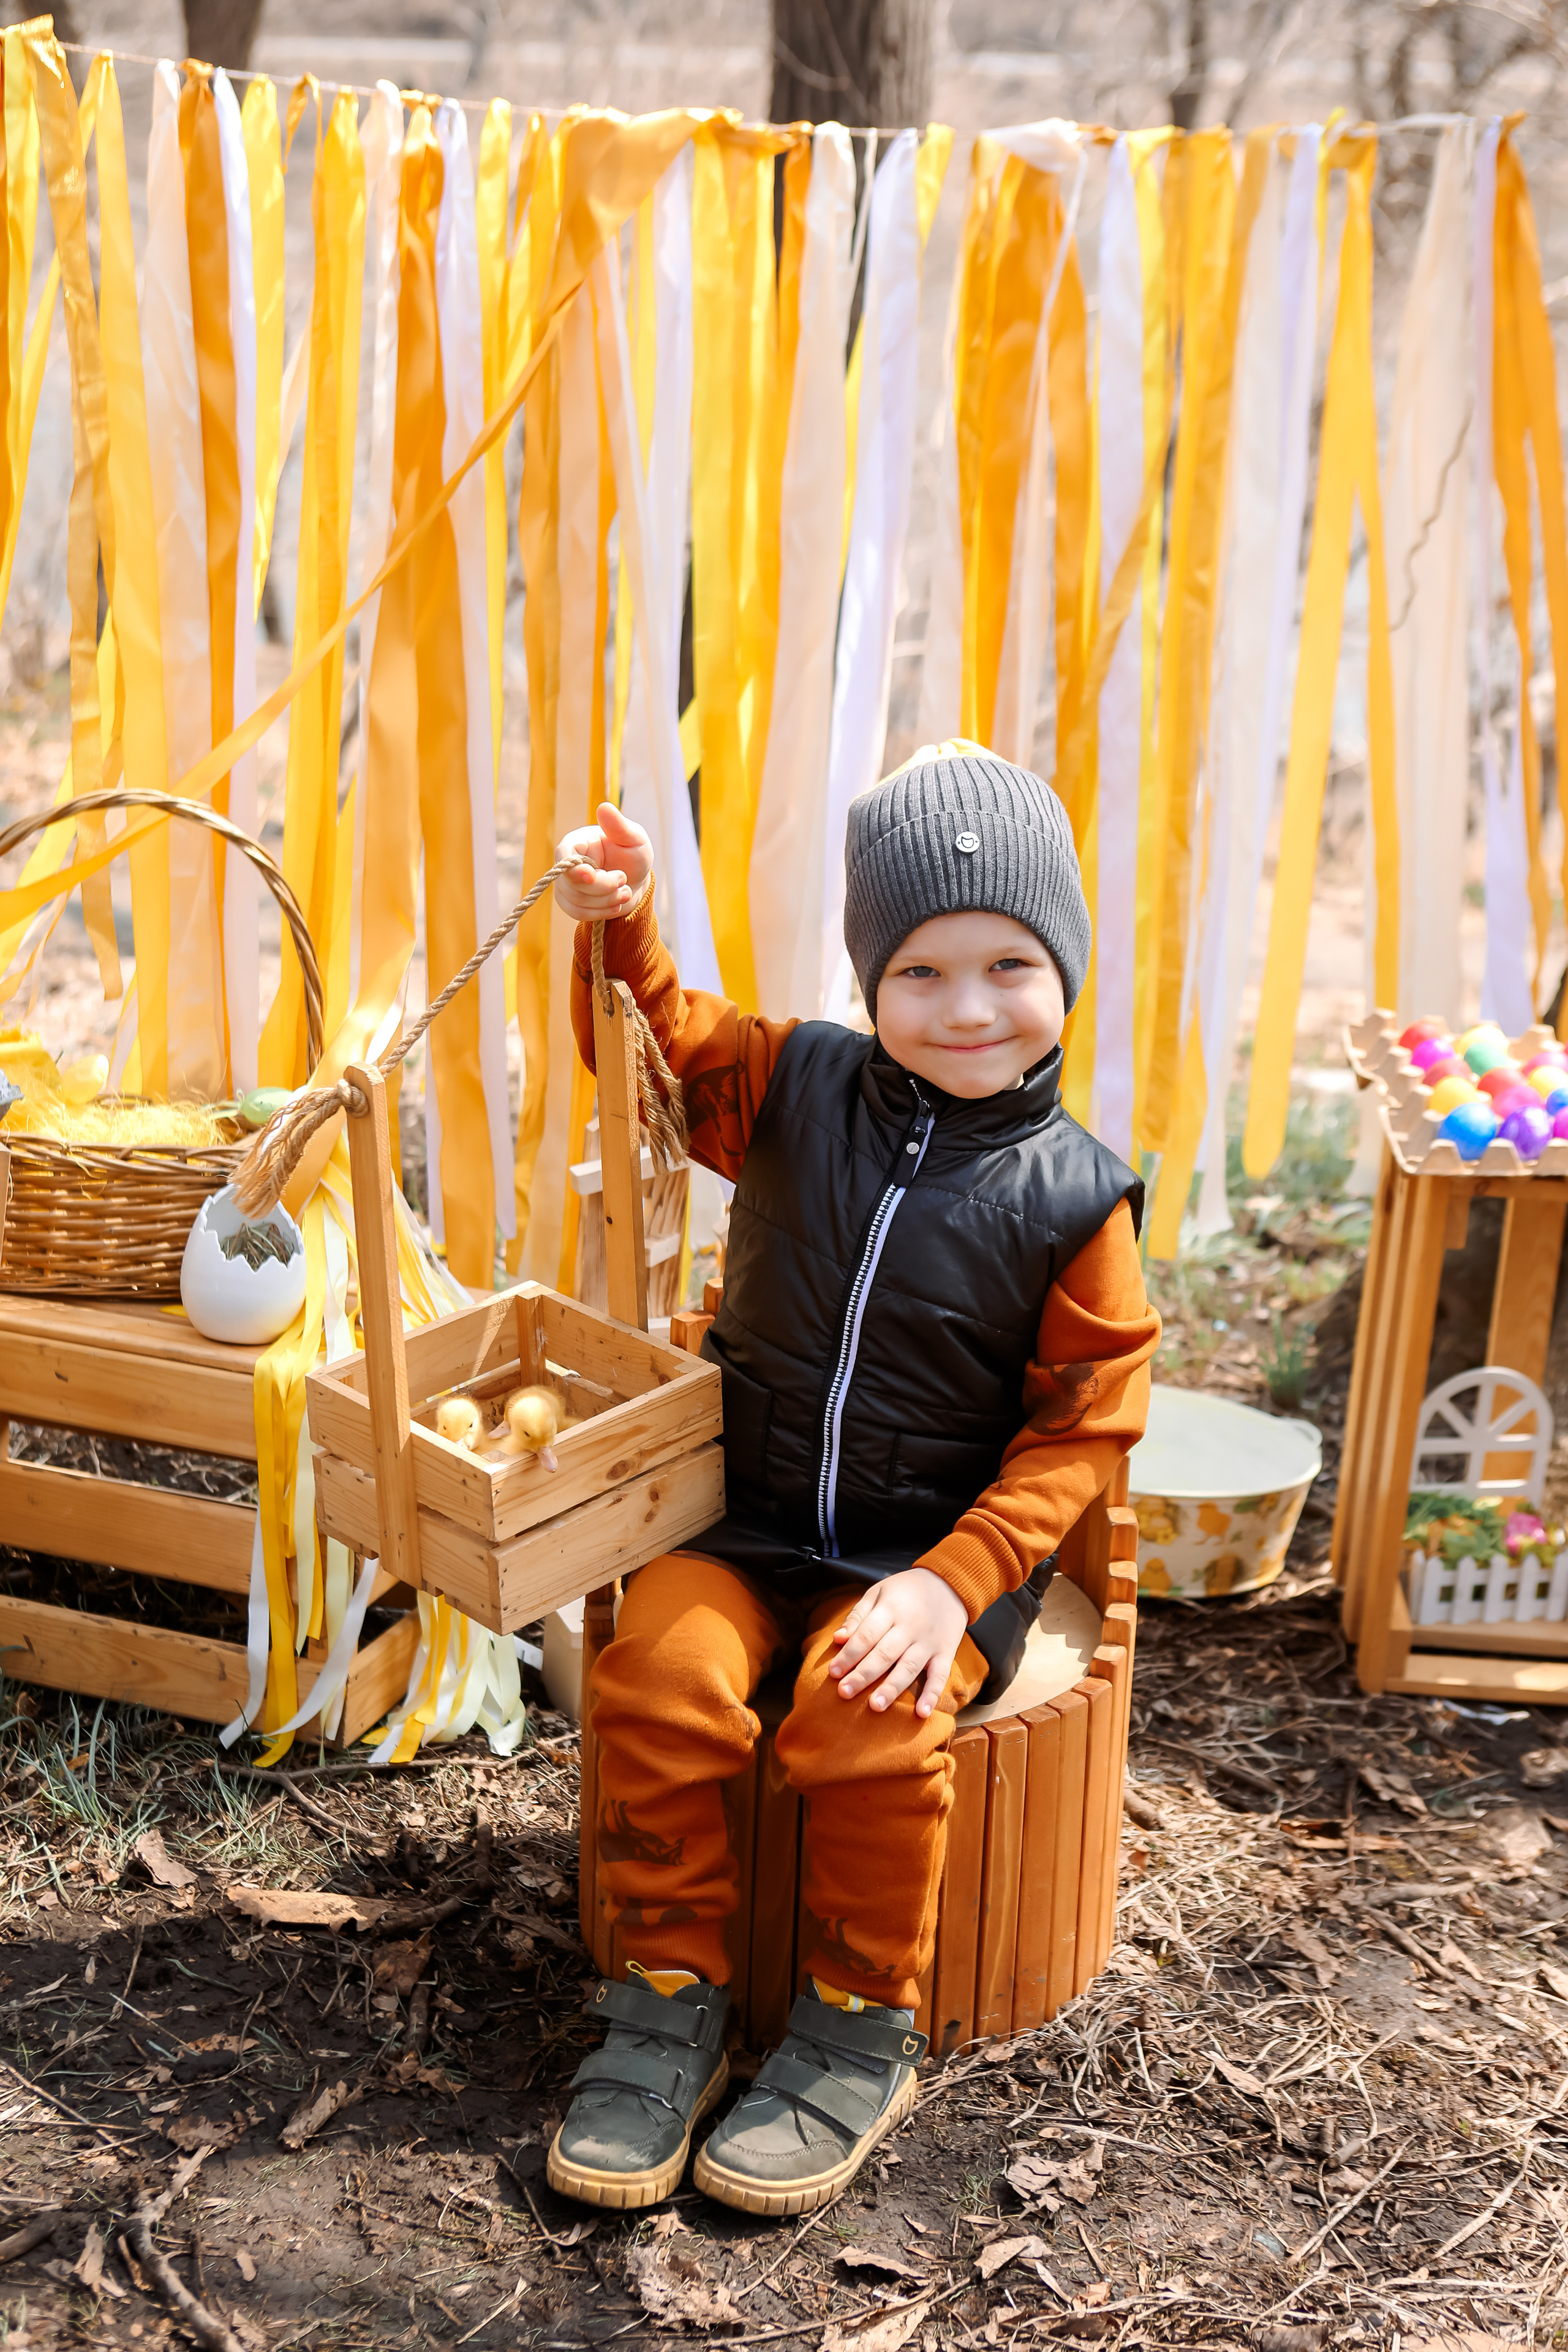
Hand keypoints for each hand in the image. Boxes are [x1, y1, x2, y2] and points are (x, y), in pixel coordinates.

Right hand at [554, 801, 654, 923]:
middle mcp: (565, 862)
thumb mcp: (634, 839)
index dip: (575, 869)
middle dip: (603, 888)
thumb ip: (619, 826)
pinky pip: (577, 914)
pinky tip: (615, 904)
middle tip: (623, 880)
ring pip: (576, 901)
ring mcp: (565, 883)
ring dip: (606, 901)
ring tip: (624, 892)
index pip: (564, 856)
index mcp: (576, 842)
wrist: (635, 881)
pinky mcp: (569, 901)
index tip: (592, 875)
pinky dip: (600, 912)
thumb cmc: (633, 855)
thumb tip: (604, 807)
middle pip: (572, 884)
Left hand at [829, 1568, 968, 1719]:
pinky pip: (940, 1676)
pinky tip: (921, 1712)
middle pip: (885, 1654)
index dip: (849, 1654)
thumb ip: (858, 1616)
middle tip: (844, 1693)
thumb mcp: (879, 1591)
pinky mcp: (946, 1653)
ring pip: (909, 1667)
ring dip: (892, 1688)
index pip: (867, 1634)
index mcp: (891, 1609)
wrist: (949, 1584)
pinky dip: (932, 1695)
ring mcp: (929, 1642)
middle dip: (863, 1674)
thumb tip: (838, 1638)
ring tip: (875, 1706)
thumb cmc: (906, 1590)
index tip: (833, 1672)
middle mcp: (910, 1627)